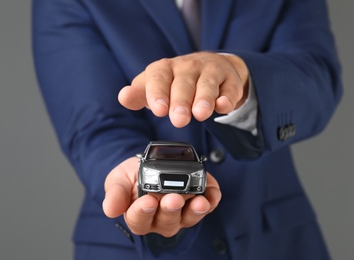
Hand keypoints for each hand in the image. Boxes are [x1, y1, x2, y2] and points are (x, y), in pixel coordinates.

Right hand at [102, 157, 221, 236]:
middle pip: (167, 221)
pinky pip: (208, 205)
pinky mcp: (197, 203)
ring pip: (189, 217)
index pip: (140, 220)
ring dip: (195, 210)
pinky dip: (212, 199)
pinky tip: (212, 193)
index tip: (147, 201)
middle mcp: (161, 219)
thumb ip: (116, 193)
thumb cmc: (132, 177)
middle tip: (173, 198)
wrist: (149, 165)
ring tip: (199, 200)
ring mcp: (181, 214)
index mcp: (139, 216)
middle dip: (171, 209)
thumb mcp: (118, 179)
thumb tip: (110, 210)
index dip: (143, 212)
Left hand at [118, 52, 248, 127]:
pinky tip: (223, 106)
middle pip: (184, 83)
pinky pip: (230, 88)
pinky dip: (228, 98)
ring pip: (207, 84)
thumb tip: (123, 97)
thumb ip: (139, 94)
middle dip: (181, 101)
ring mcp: (210, 72)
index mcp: (165, 69)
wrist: (211, 66)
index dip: (158, 93)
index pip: (158, 78)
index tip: (159, 110)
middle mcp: (187, 67)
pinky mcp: (230, 81)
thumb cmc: (176, 81)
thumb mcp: (155, 86)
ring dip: (204, 99)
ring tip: (200, 114)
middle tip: (179, 119)